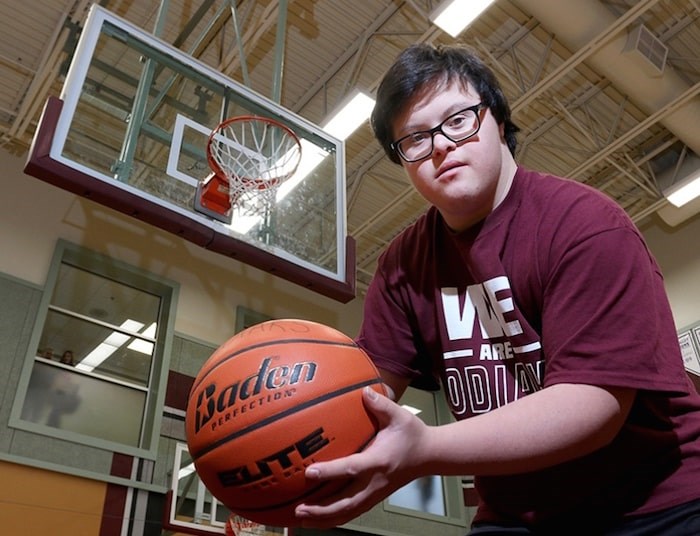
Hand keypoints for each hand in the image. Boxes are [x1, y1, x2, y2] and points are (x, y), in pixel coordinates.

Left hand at [295, 386, 428, 527]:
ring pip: (347, 512)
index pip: (352, 468)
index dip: (330, 471)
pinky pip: (352, 512)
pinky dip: (334, 518)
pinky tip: (317, 519)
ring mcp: (375, 493)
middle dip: (321, 509)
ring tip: (301, 519)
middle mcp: (376, 482)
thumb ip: (381, 403)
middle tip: (298, 510)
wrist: (429, 455)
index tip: (309, 472)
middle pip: (346, 502)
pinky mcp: (374, 498)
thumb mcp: (399, 415)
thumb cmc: (412, 434)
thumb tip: (363, 390)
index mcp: (379, 461)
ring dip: (324, 518)